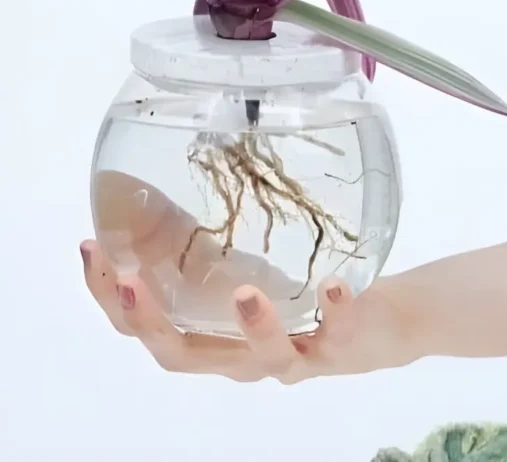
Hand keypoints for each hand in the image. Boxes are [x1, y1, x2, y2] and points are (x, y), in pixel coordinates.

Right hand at [80, 172, 418, 382]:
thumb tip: (155, 186)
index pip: (144, 326)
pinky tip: (333, 284)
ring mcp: (294, 354)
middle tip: (132, 281)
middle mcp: (243, 354)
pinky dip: (335, 307)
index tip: (90, 249)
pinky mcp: (341, 345)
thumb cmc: (305, 290)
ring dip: (251, 326)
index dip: (110, 296)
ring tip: (243, 293)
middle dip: (152, 321)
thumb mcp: (251, 265)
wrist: (379, 323)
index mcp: (212, 332)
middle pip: (184, 354)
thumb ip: (210, 244)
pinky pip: (338, 330)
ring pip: (262, 356)